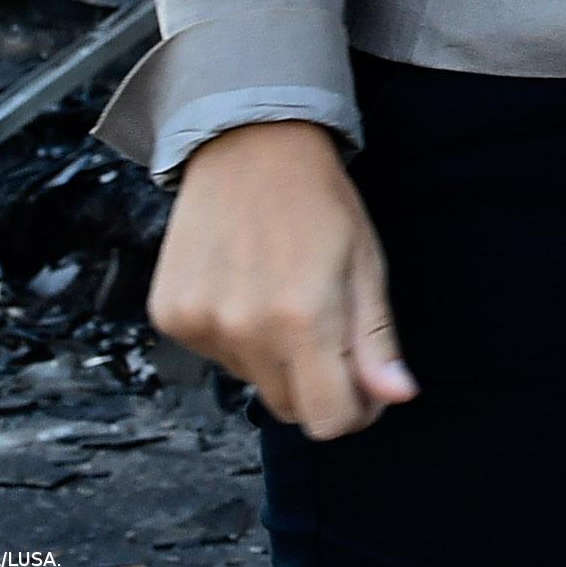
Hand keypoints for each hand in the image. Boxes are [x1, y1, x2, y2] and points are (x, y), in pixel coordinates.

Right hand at [147, 121, 418, 437]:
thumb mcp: (365, 264)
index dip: (353, 413)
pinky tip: (245, 285)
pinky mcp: (169, 316)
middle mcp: (244, 331)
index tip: (366, 388)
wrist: (248, 147)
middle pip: (288, 406)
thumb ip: (376, 339)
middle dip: (317, 383)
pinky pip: (214, 353)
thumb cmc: (320, 203)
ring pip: (250, 379)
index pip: (327, 420)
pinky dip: (235, 334)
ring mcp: (199, 326)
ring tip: (283, 291)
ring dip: (274, 355)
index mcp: (303, 320)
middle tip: (329, 330)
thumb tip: (396, 398)